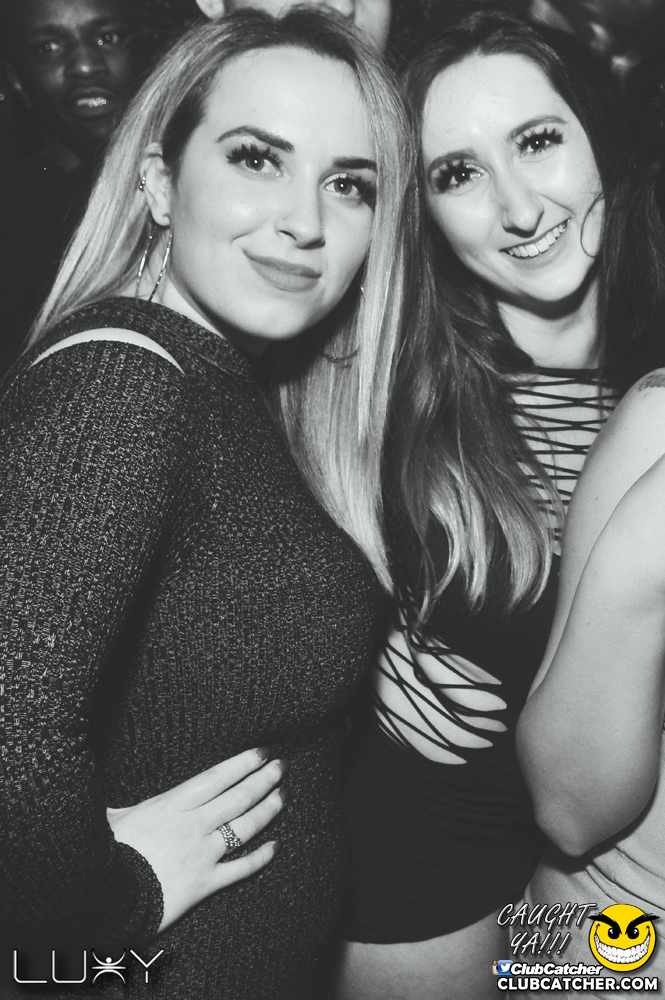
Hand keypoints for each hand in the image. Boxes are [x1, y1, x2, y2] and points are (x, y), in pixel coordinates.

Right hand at [107, 747, 287, 931]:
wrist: (107, 899)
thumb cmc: (107, 854)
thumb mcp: (109, 820)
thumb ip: (117, 808)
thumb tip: (103, 798)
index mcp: (172, 805)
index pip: (217, 777)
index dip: (242, 763)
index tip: (262, 752)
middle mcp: (194, 825)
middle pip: (238, 797)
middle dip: (263, 779)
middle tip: (282, 766)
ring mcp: (203, 853)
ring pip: (245, 827)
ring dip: (267, 809)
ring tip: (283, 795)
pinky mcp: (206, 883)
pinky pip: (241, 868)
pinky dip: (261, 857)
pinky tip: (276, 846)